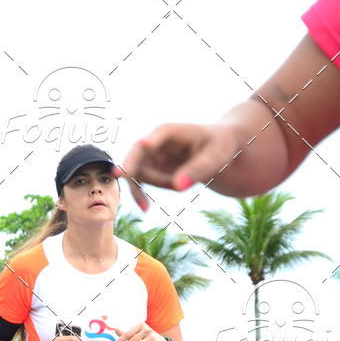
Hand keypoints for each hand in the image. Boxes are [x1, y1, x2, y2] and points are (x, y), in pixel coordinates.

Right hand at [115, 122, 242, 209]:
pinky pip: (138, 183)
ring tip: (180, 187)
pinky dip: (140, 195)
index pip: (159, 135)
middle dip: (130, 166)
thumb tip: (177, 186)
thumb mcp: (214, 159)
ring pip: (138, 173)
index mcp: (171, 132)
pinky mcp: (150, 170)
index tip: (144, 145)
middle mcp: (155, 142)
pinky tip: (146, 208)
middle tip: (121, 176)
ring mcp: (151, 156)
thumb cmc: (218, 148)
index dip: (151, 141)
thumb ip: (197, 171)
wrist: (216, 150)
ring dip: (156, 185)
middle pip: (137, 154)